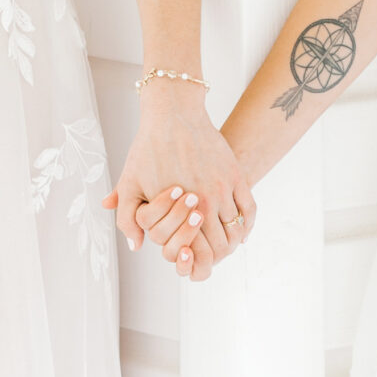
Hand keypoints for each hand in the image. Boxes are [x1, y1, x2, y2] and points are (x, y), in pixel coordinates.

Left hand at [102, 87, 254, 281]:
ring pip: (236, 232)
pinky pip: (250, 211)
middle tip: (209, 256)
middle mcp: (205, 203)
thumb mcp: (128, 183)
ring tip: (222, 244)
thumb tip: (137, 247)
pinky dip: (246, 226)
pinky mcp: (236, 175)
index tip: (191, 259)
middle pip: (220, 247)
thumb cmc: (147, 149)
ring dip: (231, 244)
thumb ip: (127, 218)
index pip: (195, 252)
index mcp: (179, 210)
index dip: (194, 263)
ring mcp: (224, 189)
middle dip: (214, 257)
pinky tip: (239, 231)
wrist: (173, 114)